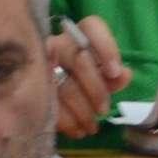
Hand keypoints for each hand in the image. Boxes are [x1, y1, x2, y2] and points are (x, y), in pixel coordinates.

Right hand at [47, 15, 132, 138]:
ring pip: (64, 84)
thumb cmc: (84, 84)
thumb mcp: (102, 80)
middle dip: (95, 88)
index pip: (92, 27)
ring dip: (82, 110)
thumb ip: (114, 77)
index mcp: (79, 36)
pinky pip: (51, 104)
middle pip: (78, 58)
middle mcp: (58, 45)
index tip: (115, 73)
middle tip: (104, 110)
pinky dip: (67, 121)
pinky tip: (77, 130)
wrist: (53, 100)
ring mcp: (41, 65)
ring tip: (92, 127)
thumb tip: (124, 74)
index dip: (106, 47)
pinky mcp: (32, 88)